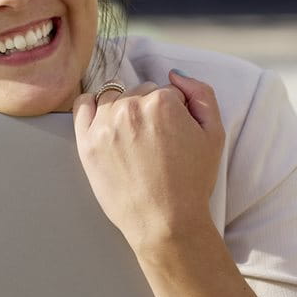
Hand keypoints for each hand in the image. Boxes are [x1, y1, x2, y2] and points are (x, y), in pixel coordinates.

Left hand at [72, 70, 224, 246]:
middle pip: (138, 93)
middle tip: (154, 142)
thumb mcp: (214, 134)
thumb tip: (175, 75)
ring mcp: (104, 124)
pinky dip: (91, 107)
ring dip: (122, 110)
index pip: (166, 91)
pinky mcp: (86, 142)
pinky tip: (104, 121)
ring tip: (133, 139)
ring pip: (112, 98)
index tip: (174, 135)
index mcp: (162, 102)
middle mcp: (130, 107)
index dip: (174, 113)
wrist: (164, 221)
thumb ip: (201, 94)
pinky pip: (82, 106)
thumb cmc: (192, 181)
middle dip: (148, 111)